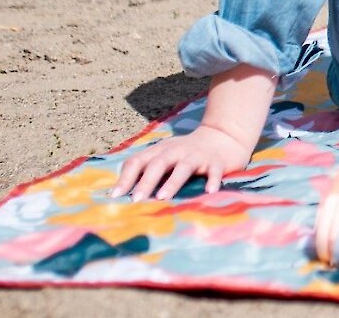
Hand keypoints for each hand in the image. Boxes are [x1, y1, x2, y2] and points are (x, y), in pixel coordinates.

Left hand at [112, 123, 254, 199]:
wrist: (222, 138)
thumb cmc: (186, 154)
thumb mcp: (165, 156)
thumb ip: (147, 170)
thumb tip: (122, 195)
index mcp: (160, 150)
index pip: (137, 161)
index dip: (125, 178)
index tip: (115, 196)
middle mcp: (176, 150)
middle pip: (158, 164)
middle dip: (146, 182)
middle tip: (136, 200)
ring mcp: (197, 155)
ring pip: (183, 167)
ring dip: (172, 182)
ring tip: (163, 197)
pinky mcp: (216, 162)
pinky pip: (214, 171)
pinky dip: (212, 180)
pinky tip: (210, 192)